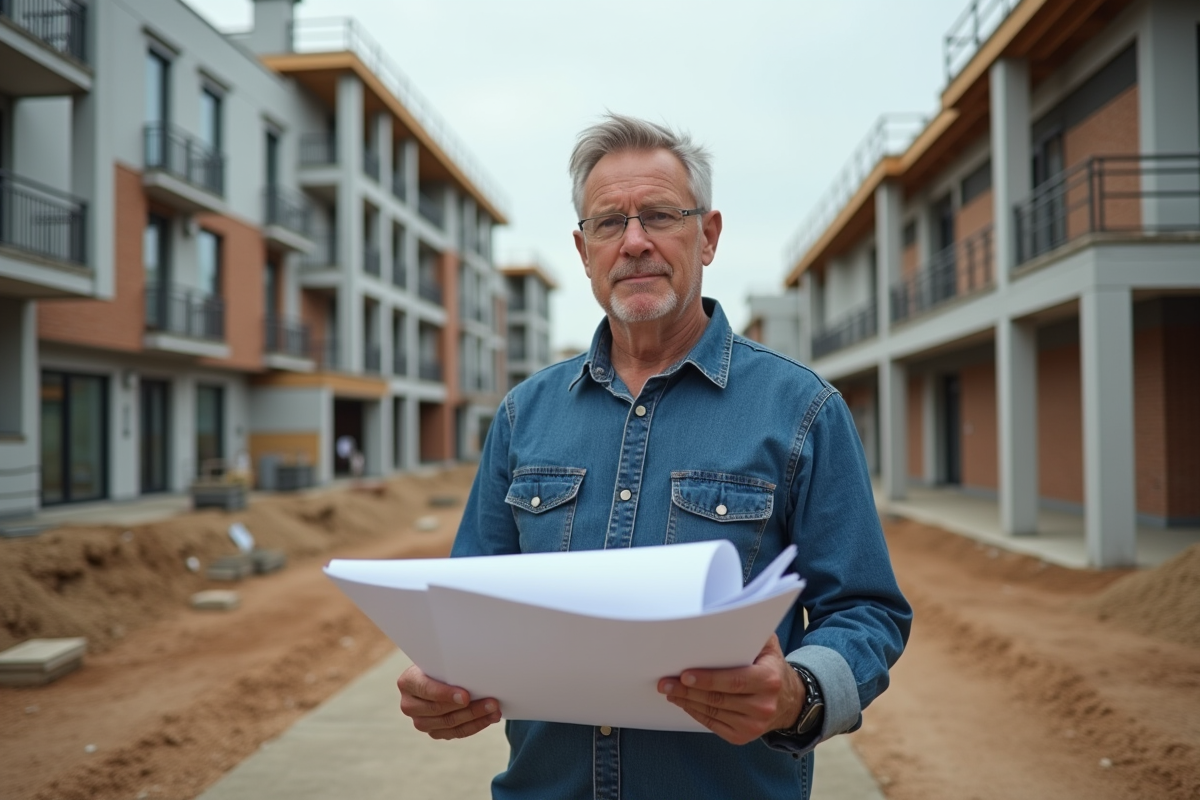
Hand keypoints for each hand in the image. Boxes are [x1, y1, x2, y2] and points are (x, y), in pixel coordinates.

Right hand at [397, 664, 501, 739]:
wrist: (436, 675)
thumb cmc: (441, 663)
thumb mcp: (440, 660)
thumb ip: (450, 665)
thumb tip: (473, 668)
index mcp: (407, 682)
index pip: (426, 689)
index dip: (445, 694)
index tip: (466, 696)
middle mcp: (409, 705)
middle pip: (439, 710)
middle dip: (469, 707)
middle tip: (491, 702)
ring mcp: (420, 721)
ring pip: (450, 724)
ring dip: (476, 717)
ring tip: (495, 710)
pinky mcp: (434, 731)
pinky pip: (456, 733)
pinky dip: (475, 725)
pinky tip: (490, 718)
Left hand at [657, 635, 803, 744]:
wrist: (789, 701)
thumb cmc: (771, 668)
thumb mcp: (769, 647)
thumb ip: (751, 633)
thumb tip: (725, 617)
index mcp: (769, 680)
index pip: (734, 681)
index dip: (708, 679)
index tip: (685, 674)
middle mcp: (763, 705)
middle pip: (718, 698)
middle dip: (688, 690)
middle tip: (666, 682)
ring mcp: (753, 724)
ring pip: (712, 712)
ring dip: (687, 701)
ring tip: (670, 690)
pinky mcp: (743, 736)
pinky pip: (714, 724)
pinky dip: (696, 713)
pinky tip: (685, 703)